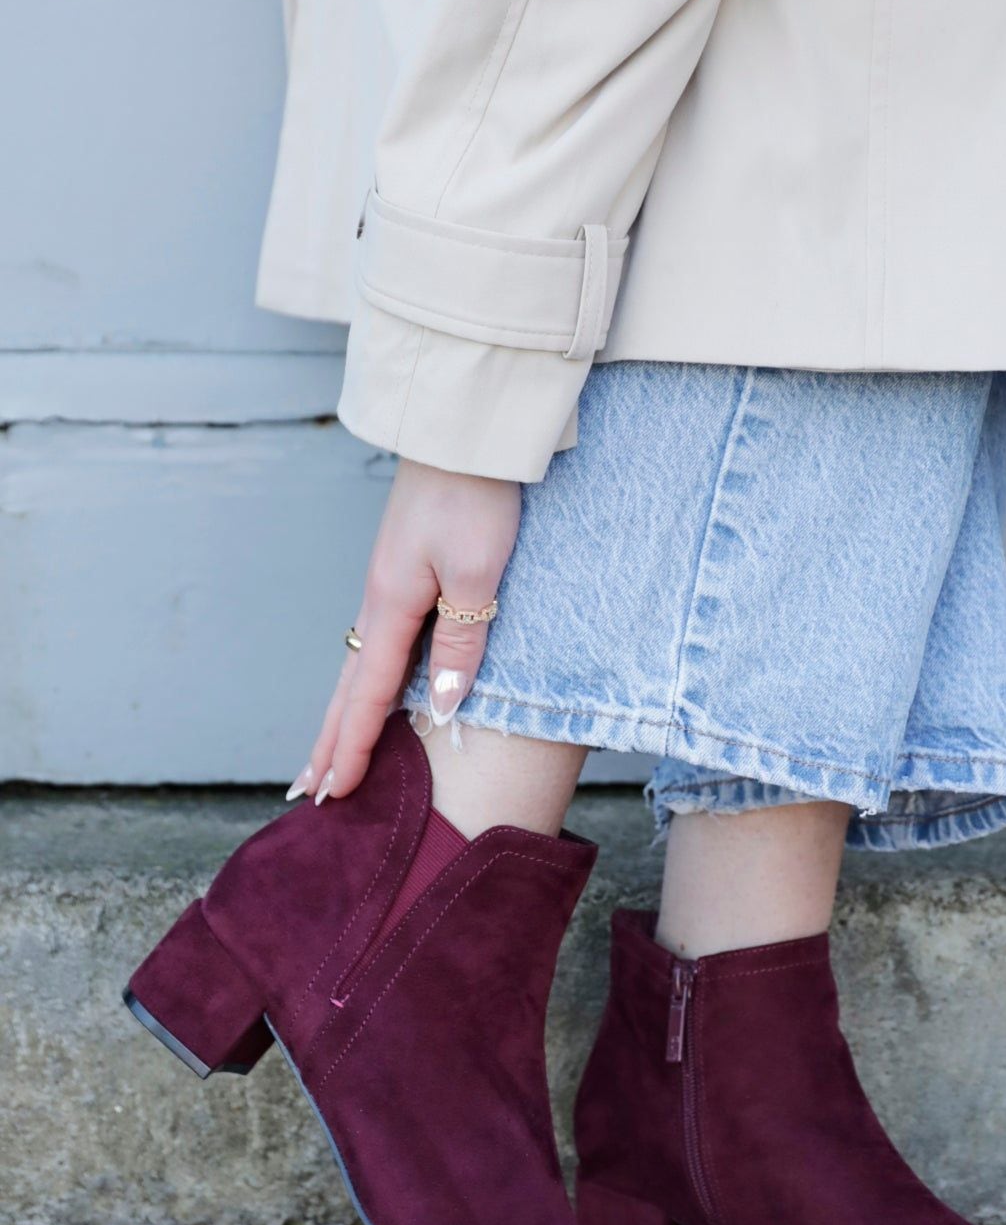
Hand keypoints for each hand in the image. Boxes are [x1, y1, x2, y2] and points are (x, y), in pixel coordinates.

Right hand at [289, 458, 519, 802]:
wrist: (466, 431)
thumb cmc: (476, 497)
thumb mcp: (478, 574)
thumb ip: (462, 642)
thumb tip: (440, 707)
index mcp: (392, 605)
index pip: (368, 694)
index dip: (355, 746)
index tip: (336, 792)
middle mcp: (380, 601)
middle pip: (349, 687)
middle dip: (330, 741)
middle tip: (308, 792)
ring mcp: (389, 586)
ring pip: (359, 667)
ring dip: (342, 715)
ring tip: (327, 754)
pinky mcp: (404, 573)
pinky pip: (376, 645)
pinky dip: (364, 681)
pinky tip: (367, 691)